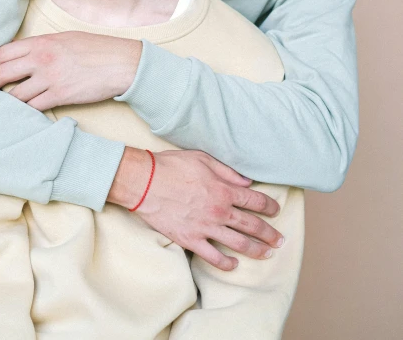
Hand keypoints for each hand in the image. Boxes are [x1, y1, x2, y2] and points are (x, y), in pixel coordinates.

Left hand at [0, 32, 141, 109]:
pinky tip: (20, 114)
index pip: (3, 52)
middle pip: (2, 73)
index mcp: (42, 42)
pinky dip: (24, 112)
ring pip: (14, 94)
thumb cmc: (96, 49)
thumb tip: (25, 53)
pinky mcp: (59, 96)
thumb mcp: (66, 38)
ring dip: (4, 101)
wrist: (121, 63)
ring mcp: (49, 78)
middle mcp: (41, 59)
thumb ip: (43, 45)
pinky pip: (33, 107)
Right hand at [108, 148, 283, 270]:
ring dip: (256, 250)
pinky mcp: (190, 240)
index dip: (269, 206)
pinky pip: (213, 257)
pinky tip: (234, 265)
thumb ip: (227, 171)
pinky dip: (226, 264)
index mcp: (223, 189)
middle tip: (280, 240)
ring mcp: (205, 228)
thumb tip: (246, 181)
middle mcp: (219, 211)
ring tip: (267, 254)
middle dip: (270, 233)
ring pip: (239, 244)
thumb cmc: (171, 166)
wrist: (143, 182)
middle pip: (252, 225)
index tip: (276, 211)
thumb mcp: (202, 159)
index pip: (255, 200)